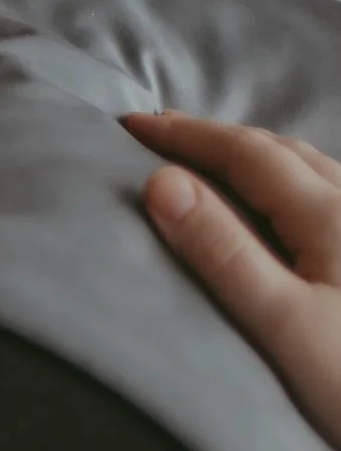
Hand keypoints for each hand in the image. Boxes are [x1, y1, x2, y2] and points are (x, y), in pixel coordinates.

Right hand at [122, 111, 340, 448]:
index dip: (186, 135)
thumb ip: (221, 252)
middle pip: (282, 152)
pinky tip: (284, 201)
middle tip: (160, 134)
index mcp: (330, 217)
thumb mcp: (281, 324)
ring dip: (256, 154)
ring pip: (312, 169)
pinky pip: (330, 193)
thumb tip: (161, 182)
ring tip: (211, 158)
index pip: (246, 154)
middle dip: (217, 138)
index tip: (130, 126)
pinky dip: (288, 178)